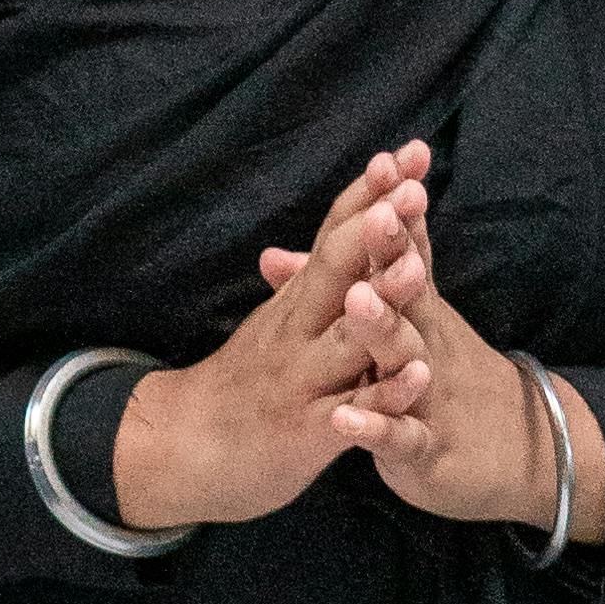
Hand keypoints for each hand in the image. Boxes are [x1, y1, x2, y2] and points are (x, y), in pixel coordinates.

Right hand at [110, 152, 443, 529]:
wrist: (185, 451)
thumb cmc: (245, 382)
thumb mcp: (278, 318)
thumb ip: (311, 272)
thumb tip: (350, 218)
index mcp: (297, 299)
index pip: (334, 233)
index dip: (369, 192)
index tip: (409, 153)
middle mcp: (298, 329)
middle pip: (336, 270)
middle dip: (375, 228)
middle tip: (412, 188)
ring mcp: (302, 379)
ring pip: (347, 337)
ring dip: (381, 301)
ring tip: (416, 269)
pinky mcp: (308, 431)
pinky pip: (354, 412)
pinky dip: (386, 394)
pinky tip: (419, 376)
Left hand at [322, 178, 604, 550]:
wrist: (517, 453)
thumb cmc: (441, 379)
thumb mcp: (399, 328)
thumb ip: (341, 287)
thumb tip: (272, 256)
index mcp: (417, 311)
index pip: (407, 250)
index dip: (396, 208)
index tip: (387, 161)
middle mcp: (426, 342)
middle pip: (408, 292)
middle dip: (394, 252)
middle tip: (379, 215)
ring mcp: (429, 394)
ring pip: (404, 359)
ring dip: (384, 329)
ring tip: (358, 301)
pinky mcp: (427, 448)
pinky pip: (400, 436)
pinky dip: (376, 427)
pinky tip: (344, 418)